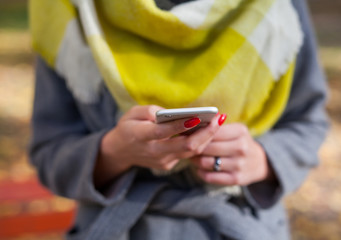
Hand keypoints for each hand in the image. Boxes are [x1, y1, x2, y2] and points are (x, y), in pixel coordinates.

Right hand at [94, 105, 223, 187]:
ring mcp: (162, 161)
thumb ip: (150, 111)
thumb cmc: (128, 127)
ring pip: (190, 152)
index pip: (163, 132)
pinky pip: (188, 154)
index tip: (196, 117)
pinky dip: (199, 142)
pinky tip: (208, 130)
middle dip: (205, 133)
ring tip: (218, 122)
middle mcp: (153, 151)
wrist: (120, 152)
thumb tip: (173, 113)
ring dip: (206, 137)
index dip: (180, 126)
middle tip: (218, 118)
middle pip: (184, 146)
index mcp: (140, 136)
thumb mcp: (132, 113)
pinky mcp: (168, 165)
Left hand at [190, 123, 274, 185]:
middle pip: (207, 147)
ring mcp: (239, 164)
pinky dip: (201, 173)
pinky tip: (199, 169)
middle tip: (185, 146)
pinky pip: (210, 177)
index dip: (197, 132)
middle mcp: (241, 148)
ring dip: (195, 160)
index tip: (186, 133)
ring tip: (191, 157)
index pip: (212, 131)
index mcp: (240, 132)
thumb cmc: (240, 142)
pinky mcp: (236, 179)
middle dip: (194, 147)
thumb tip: (191, 124)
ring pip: (206, 162)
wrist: (260, 162)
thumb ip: (216, 128)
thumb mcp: (235, 130)